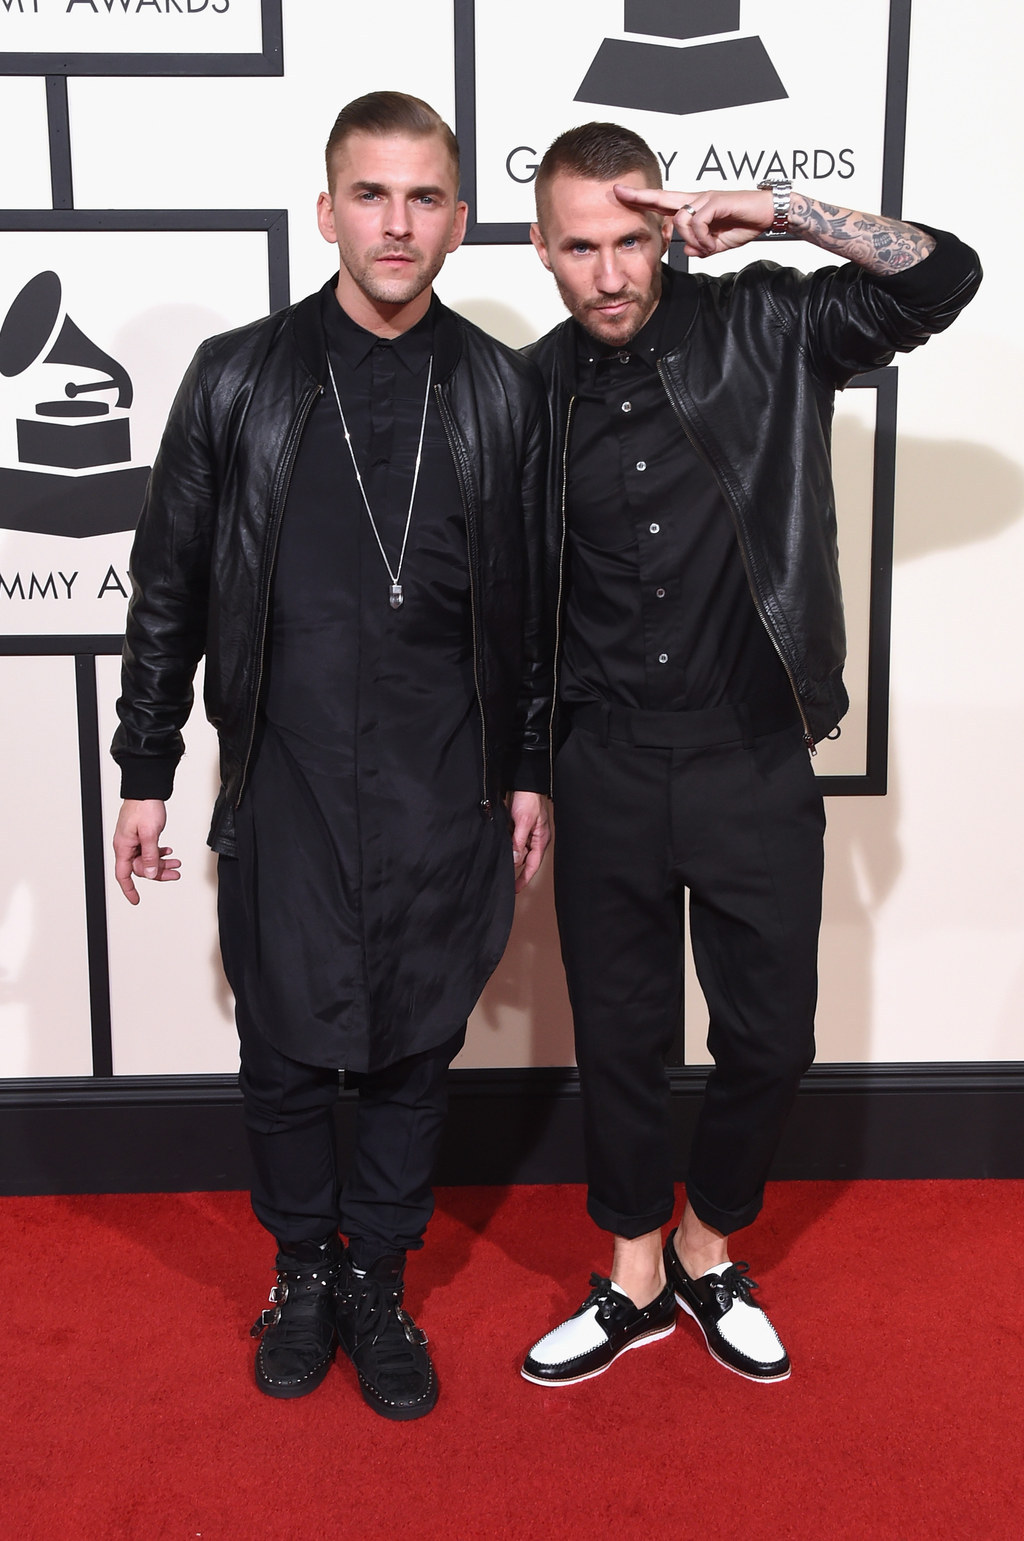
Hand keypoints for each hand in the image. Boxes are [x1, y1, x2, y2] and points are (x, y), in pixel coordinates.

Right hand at [112, 798, 180, 903]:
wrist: (147, 789)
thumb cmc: (144, 807)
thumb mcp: (149, 833)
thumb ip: (150, 855)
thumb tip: (150, 873)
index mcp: (123, 846)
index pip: (123, 875)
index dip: (129, 889)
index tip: (136, 900)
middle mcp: (126, 845)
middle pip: (140, 868)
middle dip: (158, 873)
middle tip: (175, 874)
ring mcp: (134, 840)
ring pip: (147, 859)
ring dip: (162, 863)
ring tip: (176, 863)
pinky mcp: (141, 835)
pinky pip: (149, 850)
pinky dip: (159, 852)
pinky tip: (168, 851)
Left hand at [508, 791, 550, 893]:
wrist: (523, 782)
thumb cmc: (528, 799)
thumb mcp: (524, 822)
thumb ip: (519, 842)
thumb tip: (515, 860)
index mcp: (541, 839)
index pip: (532, 865)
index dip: (524, 878)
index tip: (515, 889)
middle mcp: (535, 838)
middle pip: (526, 860)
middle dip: (517, 872)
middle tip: (507, 883)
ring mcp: (527, 832)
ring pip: (518, 851)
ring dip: (511, 859)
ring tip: (500, 869)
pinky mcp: (518, 826)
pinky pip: (513, 842)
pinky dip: (507, 848)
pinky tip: (499, 851)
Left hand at [614, 183, 773, 258]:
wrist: (768, 214)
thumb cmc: (745, 223)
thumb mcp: (718, 243)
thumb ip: (701, 247)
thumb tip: (686, 251)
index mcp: (695, 208)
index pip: (663, 203)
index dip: (642, 199)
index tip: (621, 195)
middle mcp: (697, 199)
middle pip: (663, 197)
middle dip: (639, 196)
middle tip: (617, 192)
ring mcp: (705, 198)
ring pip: (681, 220)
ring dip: (693, 241)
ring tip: (708, 248)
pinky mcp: (715, 201)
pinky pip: (698, 223)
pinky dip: (703, 238)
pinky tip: (713, 244)